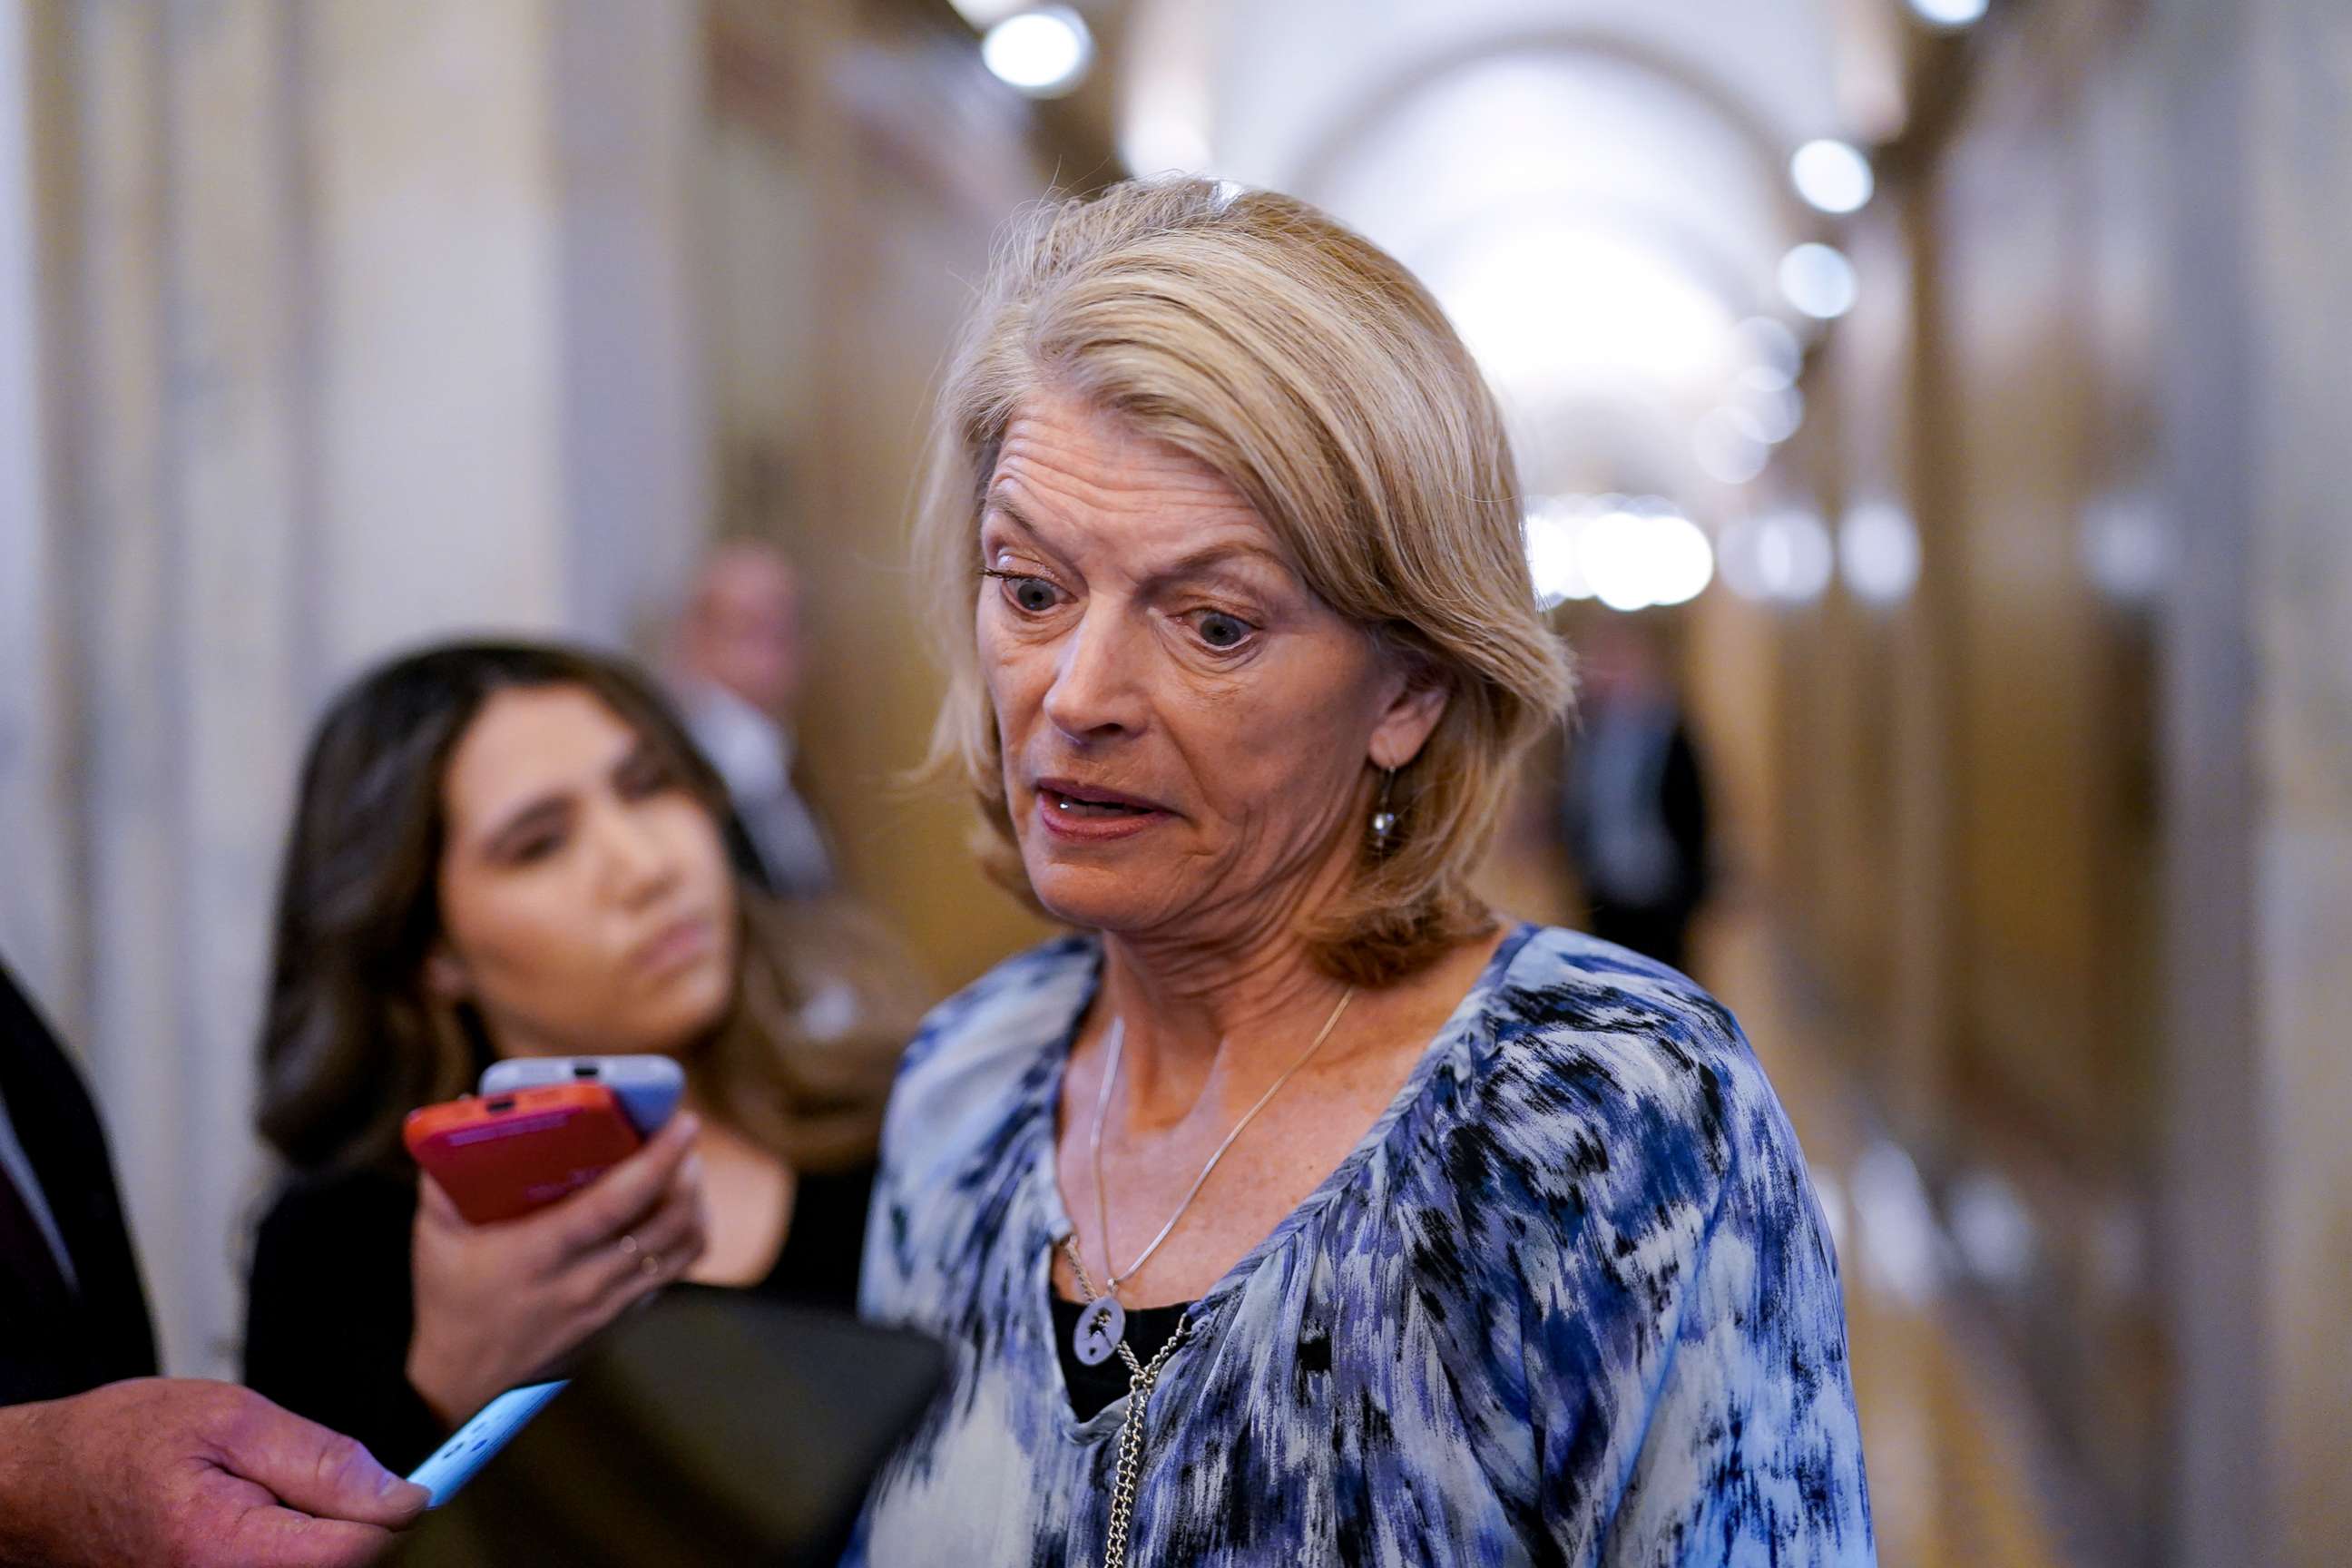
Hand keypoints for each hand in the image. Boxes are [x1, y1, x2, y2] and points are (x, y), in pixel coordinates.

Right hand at [0, 1378, 426, 1567]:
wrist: (44, 1488)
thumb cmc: (122, 1443)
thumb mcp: (230, 1420)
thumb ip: (323, 1460)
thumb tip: (402, 1495)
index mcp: (227, 1551)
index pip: (362, 1551)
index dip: (396, 1506)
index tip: (414, 1478)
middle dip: (361, 1524)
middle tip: (331, 1482)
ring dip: (330, 1539)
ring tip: (284, 1499)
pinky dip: (303, 1551)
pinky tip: (278, 1525)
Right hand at [406, 1110, 706, 1422]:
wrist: (462, 1384)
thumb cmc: (448, 1300)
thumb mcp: (434, 1235)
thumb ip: (446, 1173)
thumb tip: (466, 1112)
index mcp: (540, 1255)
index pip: (617, 1203)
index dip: (658, 1160)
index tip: (683, 1122)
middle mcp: (585, 1283)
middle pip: (669, 1224)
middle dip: (688, 1173)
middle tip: (683, 1138)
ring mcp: (609, 1306)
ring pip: (684, 1249)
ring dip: (695, 1203)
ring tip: (684, 1170)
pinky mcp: (622, 1318)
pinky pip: (673, 1272)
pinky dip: (685, 1235)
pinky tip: (672, 1209)